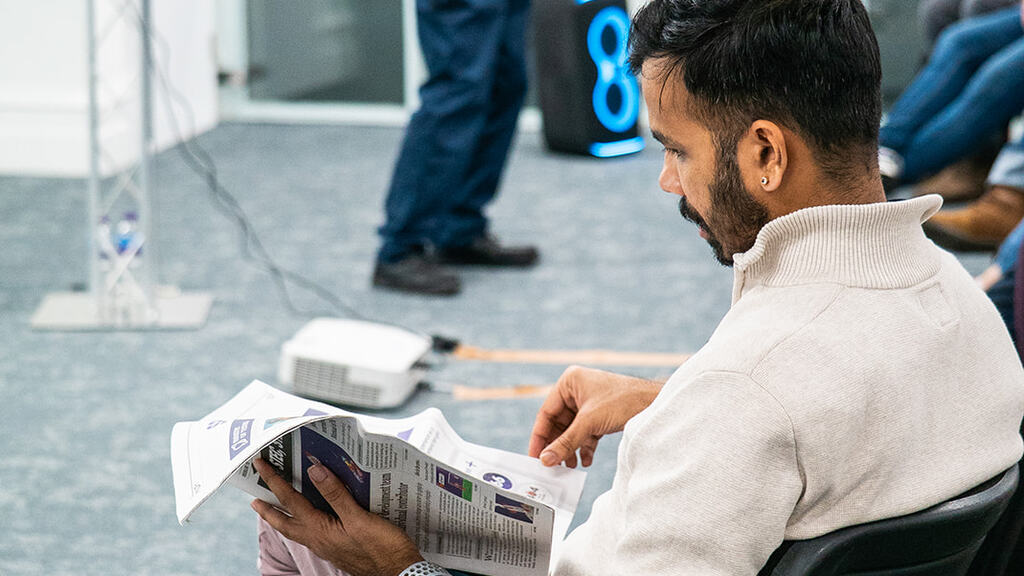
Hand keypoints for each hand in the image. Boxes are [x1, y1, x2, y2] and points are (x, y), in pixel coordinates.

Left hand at [251, 458, 423, 575]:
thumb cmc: (383, 549)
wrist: (399, 573)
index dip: (274, 482)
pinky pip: (312, 534)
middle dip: (269, 509)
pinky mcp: (338, 549)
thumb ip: (336, 495)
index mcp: (320, 530)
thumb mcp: (359, 518)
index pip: (291, 501)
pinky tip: (311, 519)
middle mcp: (319, 540)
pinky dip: (303, 523)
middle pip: (285, 523)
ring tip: (275, 508)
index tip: (261, 466)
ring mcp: (328, 546)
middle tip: (254, 499)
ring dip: (283, 518)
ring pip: (297, 530)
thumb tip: (314, 471)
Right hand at [529, 366, 662, 467]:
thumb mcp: (590, 423)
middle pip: (559, 424)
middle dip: (558, 445)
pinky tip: (586, 460)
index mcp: (569, 382)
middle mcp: (577, 390)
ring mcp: (589, 402)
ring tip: (569, 467)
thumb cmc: (625, 401)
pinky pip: (586, 433)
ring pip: (572, 430)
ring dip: (571, 448)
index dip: (540, 436)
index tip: (535, 456)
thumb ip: (566, 442)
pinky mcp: (600, 414)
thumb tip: (546, 459)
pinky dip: (584, 447)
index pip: (546, 412)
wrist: (656, 404)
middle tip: (552, 465)